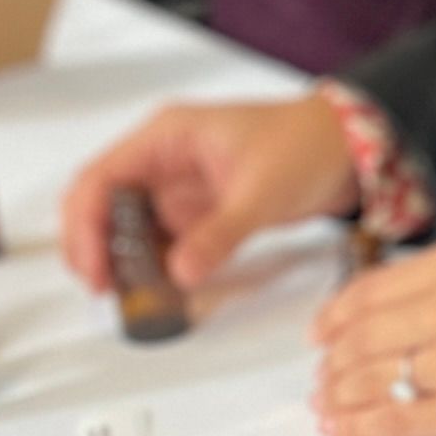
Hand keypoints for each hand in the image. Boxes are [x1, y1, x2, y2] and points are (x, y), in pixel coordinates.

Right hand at [60, 93, 356, 292]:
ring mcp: (177, 187)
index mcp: (166, 137)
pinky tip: (159, 291)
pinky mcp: (196, 212)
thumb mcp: (262, 191)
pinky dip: (153, 267)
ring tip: (130, 297)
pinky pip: (159, 242)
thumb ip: (220, 233)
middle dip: (94, 247)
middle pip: (101, 205)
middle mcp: (162, 160)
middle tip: (105, 290)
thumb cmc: (307, 144)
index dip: (85, 226)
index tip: (94, 269)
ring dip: (122, 261)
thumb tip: (180, 271)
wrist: (350, 149)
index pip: (98, 179)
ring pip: (126, 228)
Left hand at [308, 244, 435, 435]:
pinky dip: (365, 426)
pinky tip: (344, 429)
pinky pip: (404, 420)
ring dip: (341, 396)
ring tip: (327, 406)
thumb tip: (384, 320)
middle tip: (320, 380)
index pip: (370, 292)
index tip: (319, 336)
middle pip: (365, 339)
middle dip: (333, 364)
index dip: (334, 318)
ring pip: (378, 380)